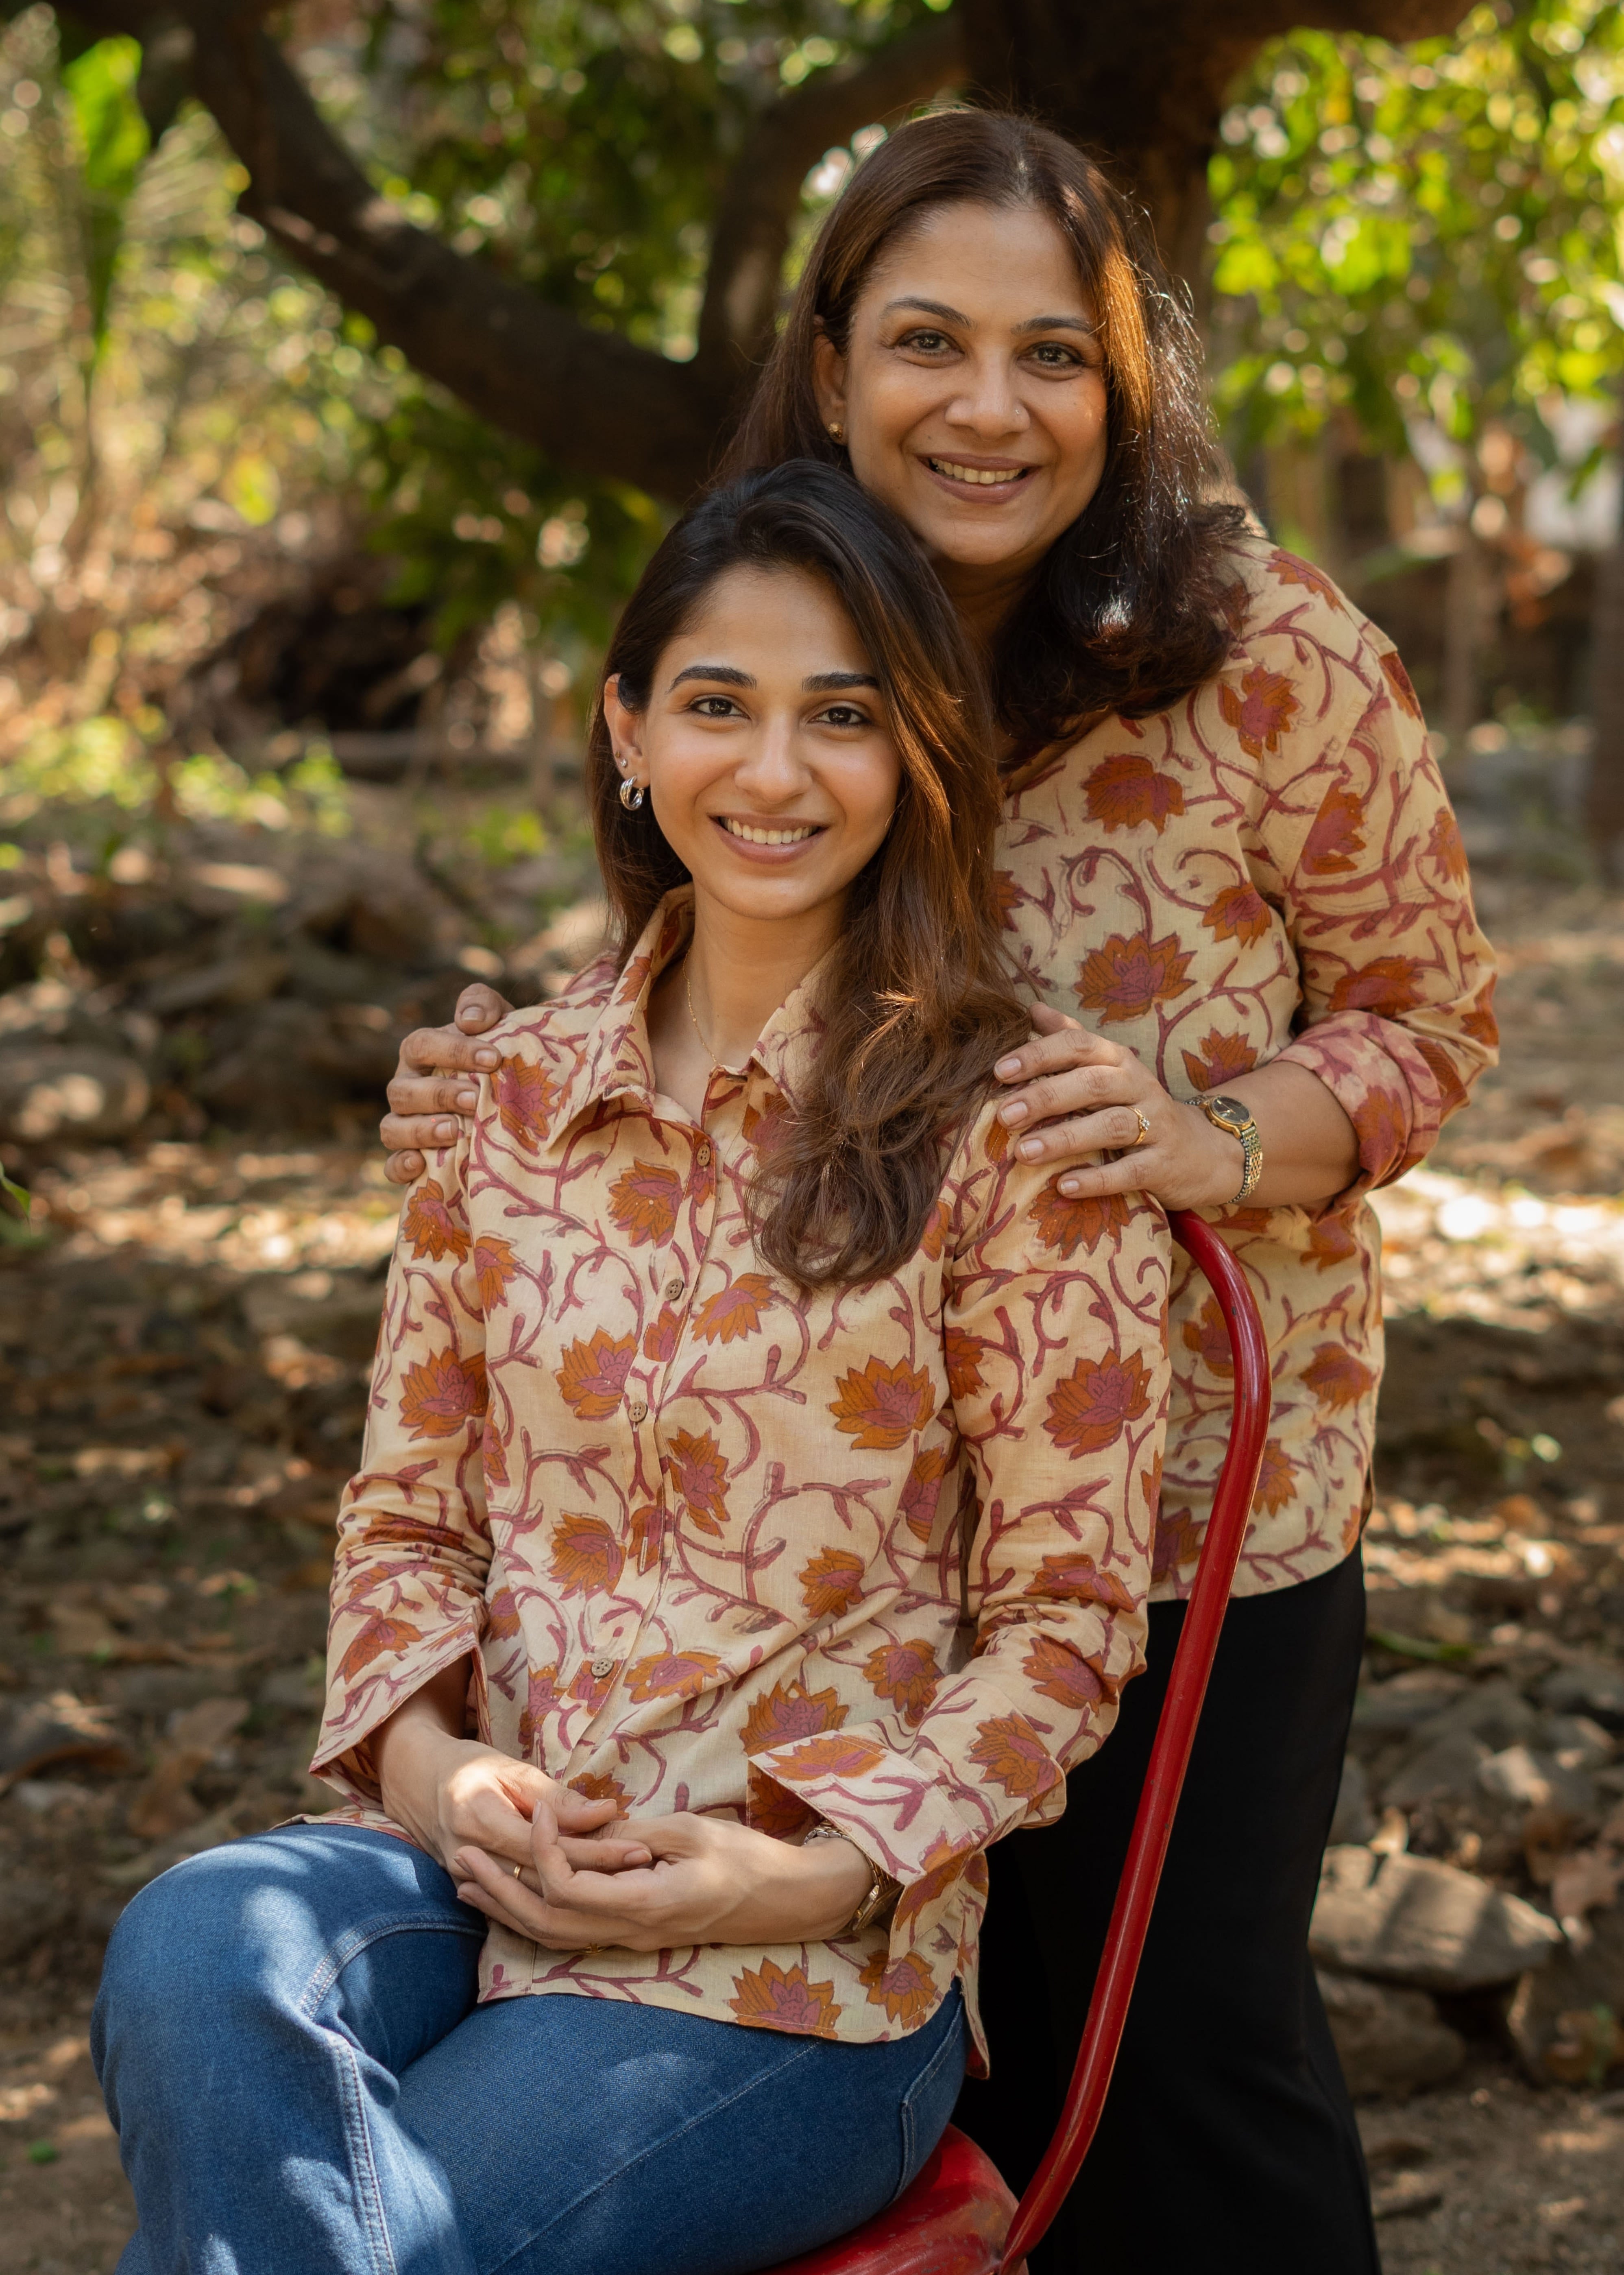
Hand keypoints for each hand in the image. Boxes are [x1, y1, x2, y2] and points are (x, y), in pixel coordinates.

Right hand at [372, 1678, 651, 1881]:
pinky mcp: (467, 1889)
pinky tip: (591, 1904)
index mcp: (480, 1817)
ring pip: (531, 1899)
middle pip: (543, 1878)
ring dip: (580, 1896)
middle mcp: (469, 1854)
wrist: (416, 1782)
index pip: (546, 1846)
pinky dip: (553, 1903)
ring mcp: (464, 1878)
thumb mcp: (511, 1768)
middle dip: (597, 1878)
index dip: (593, 1851)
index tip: (637, 1848)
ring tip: (630, 1888)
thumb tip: (605, 1813)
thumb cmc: (468, 1765)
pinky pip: (516, 1905)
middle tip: (644, 1870)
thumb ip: (555, 1797)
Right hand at [380, 983, 513, 1185]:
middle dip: (439, 1094)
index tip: (494, 1058)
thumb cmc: (499, 1058)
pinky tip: (420, 1165)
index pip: (422, 1045)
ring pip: (392, 1128)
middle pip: (403, 1090)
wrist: (514, 1098)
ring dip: (421, 1131)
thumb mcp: (500, 1024)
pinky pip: (392, 1166)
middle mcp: (406, 1088)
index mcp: (420, 1053)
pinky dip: (400, 1167)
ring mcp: (404, 1124)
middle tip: (476, 1098)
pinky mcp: (409, 1159)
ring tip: (455, 1131)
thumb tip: (469, 1020)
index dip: (454, 1051)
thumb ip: (484, 1006)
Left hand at [452, 1807, 872, 1953]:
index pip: (565, 1887)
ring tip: (472, 1883)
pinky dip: (537, 1915)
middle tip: (463, 1858)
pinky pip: (574, 1934)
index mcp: (645, 1903)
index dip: (541, 1848)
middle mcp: (631, 1931)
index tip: (539, 1807)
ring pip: (554, 1936)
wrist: (790, 1902)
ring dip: (508, 1909)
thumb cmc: (749, 1861)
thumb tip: (591, 1829)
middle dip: (499, 1892)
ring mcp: (634, 1941)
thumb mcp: (693, 1834)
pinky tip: (519, 1899)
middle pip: (545, 1924)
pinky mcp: (639, 1937)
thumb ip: (637, 1835)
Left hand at [995, 1005, 1242, 1209]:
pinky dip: (1097, 1179)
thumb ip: (1072, 1040)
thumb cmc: (1137, 1107)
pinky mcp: (1164, 1165)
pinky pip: (1130, 1171)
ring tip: (1024, 1152)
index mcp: (1118, 1059)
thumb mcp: (1110, 1070)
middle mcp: (1139, 1086)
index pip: (1078, 1045)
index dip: (1039, 1055)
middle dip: (1045, 1097)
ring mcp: (1156, 1125)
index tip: (999, 1071)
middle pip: (1091, 1084)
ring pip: (1111, 1126)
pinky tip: (1064, 1186)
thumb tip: (1032, 1009)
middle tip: (1004, 1116)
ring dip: (1065, 1138)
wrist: (1203, 1152)